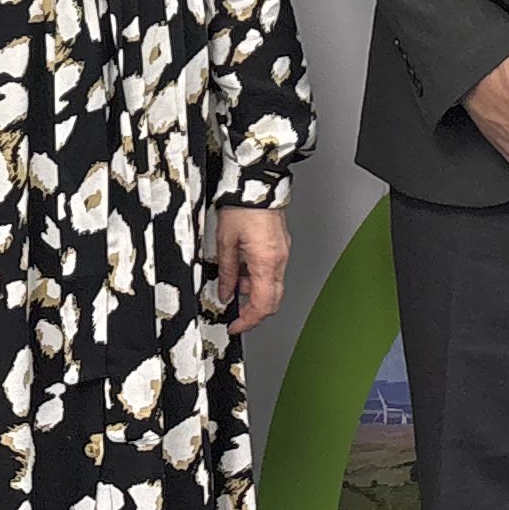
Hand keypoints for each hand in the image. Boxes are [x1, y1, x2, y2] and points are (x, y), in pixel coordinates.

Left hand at [213, 208, 291, 331]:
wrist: (258, 183)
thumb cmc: (243, 207)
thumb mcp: (225, 242)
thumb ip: (226, 271)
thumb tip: (225, 292)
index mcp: (266, 263)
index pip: (262, 305)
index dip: (248, 321)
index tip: (236, 326)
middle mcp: (279, 261)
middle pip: (272, 301)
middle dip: (254, 312)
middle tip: (237, 315)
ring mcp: (283, 253)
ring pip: (273, 286)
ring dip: (254, 291)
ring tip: (234, 281)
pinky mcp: (282, 246)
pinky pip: (273, 271)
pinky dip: (259, 276)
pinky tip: (244, 267)